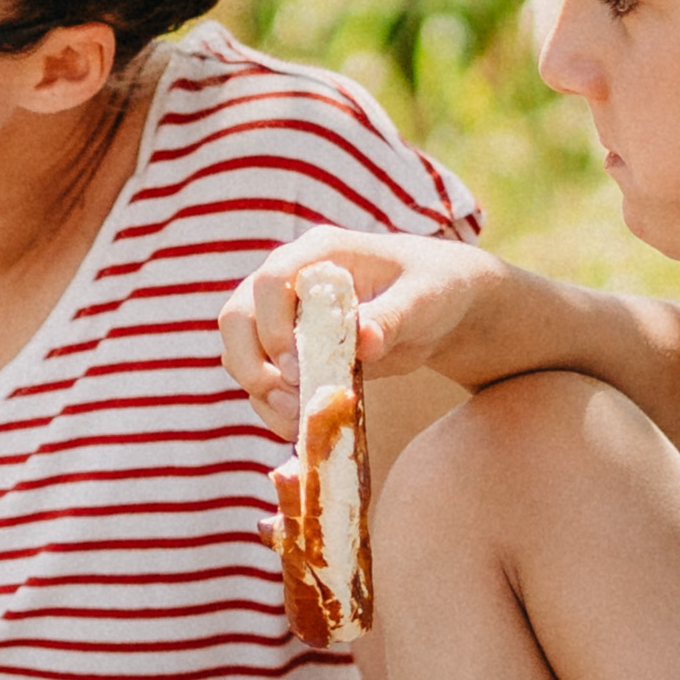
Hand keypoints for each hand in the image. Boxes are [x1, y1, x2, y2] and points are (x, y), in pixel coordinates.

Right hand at [218, 228, 503, 429]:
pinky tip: (299, 426)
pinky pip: (262, 379)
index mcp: (320, 253)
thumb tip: (362, 341)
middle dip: (251, 365)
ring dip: (260, 392)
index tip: (300, 368)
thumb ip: (392, 317)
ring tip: (298, 420)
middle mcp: (290, 280)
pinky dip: (272, 407)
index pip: (271, 281)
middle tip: (289, 399)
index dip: (273, 326)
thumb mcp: (424, 300)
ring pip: (240, 353)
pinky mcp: (290, 350)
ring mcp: (283, 315)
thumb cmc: (436, 288)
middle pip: (236, 318)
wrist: (443, 307)